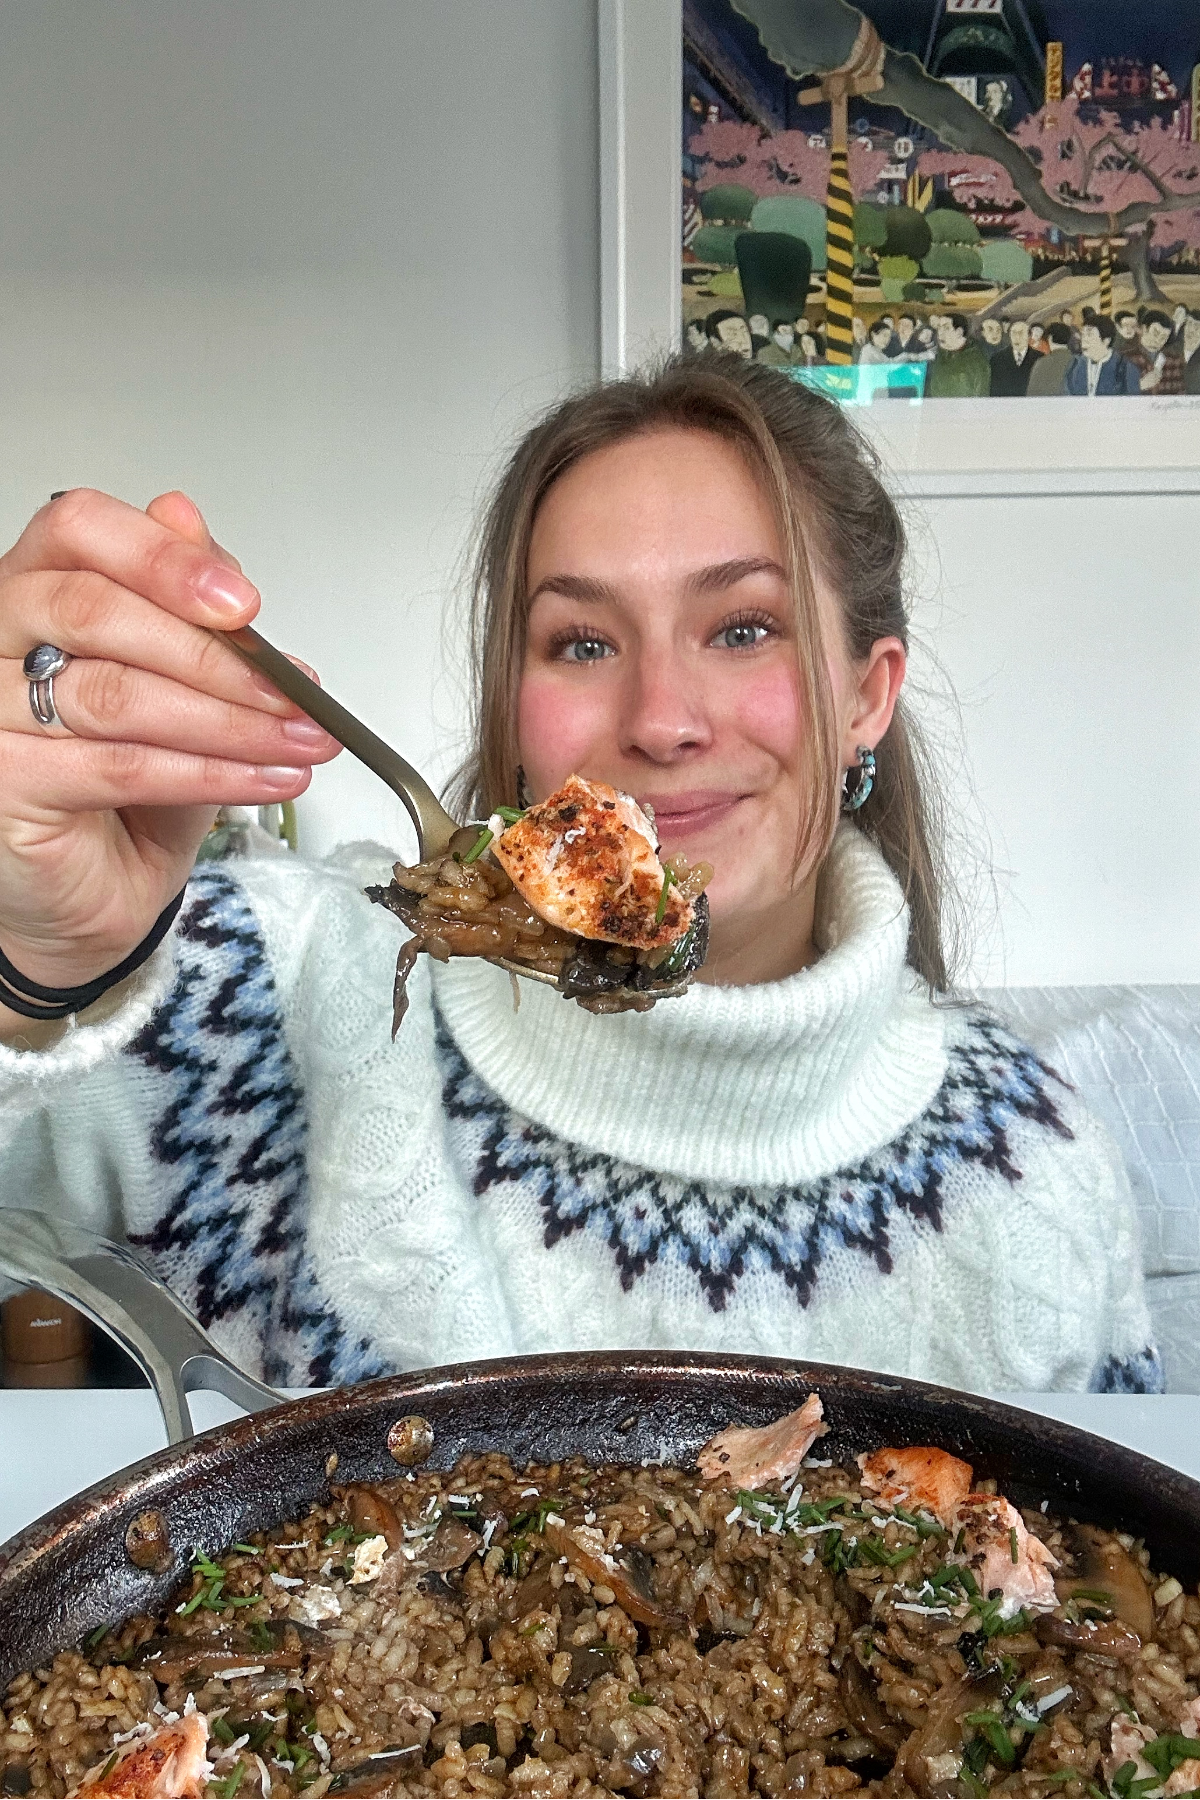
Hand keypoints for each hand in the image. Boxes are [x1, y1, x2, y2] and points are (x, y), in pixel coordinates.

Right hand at [0, 488, 339, 1028]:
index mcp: (35, 587)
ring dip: (229, 721)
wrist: (94, 895)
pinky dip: (209, 773)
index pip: (77, 530)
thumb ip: (183, 606)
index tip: (244, 605)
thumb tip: (190, 520)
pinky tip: (264, 778)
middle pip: (96, 610)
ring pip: (117, 695)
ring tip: (297, 741)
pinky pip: (120, 766)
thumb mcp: (179, 684)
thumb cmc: (125, 788)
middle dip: (216, 656)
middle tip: (294, 690)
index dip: (164, 557)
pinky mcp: (4, 781)